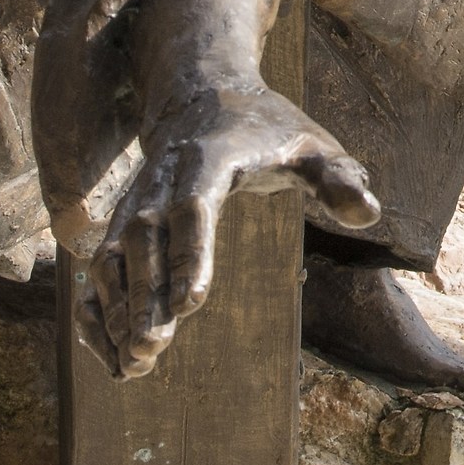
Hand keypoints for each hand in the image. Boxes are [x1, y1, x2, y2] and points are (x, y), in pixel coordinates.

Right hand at [77, 84, 378, 379]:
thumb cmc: (267, 128)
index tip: (191, 304)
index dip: (189, 255)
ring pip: (113, 260)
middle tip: (152, 351)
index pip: (194, 207)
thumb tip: (368, 214)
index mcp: (209, 158)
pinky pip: (97, 271)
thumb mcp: (311, 143)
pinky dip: (95, 314)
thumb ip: (337, 178)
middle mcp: (160, 181)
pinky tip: (112, 358)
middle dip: (145, 299)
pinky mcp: (120, 224)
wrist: (201, 97)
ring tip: (133, 367)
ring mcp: (134, 204)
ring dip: (115, 314)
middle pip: (145, 242)